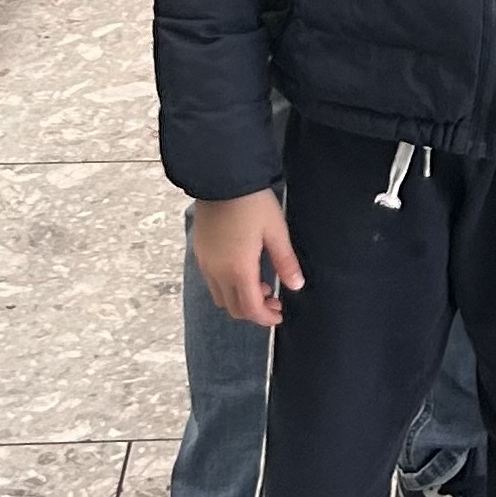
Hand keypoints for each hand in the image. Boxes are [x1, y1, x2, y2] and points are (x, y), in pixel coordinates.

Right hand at [193, 190, 303, 324]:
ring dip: (240, 299)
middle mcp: (217, 271)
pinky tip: (242, 270)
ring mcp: (205, 262)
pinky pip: (211, 281)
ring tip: (259, 282)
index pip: (250, 308)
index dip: (266, 318)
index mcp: (238, 269)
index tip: (279, 315)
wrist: (221, 178)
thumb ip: (285, 261)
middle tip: (274, 300)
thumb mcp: (276, 230)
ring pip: (220, 297)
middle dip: (254, 311)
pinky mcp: (199, 252)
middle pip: (233, 308)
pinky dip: (227, 286)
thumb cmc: (251, 203)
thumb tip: (296, 285)